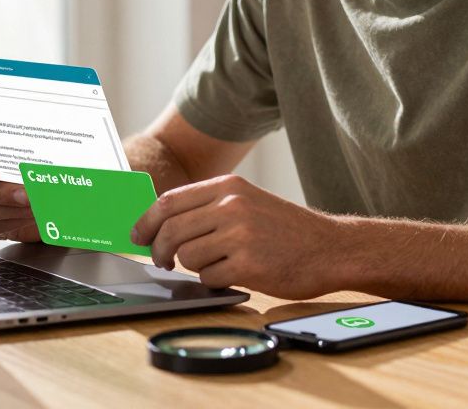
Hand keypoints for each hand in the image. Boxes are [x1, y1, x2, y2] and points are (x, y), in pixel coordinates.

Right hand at [0, 148, 38, 241]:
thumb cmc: (34, 166)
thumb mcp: (31, 154)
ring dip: (10, 209)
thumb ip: (29, 153)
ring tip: (34, 206)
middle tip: (26, 194)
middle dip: (0, 193)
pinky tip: (31, 216)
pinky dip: (13, 222)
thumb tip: (44, 154)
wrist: (44, 192)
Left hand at [130, 175, 343, 299]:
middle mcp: (231, 206)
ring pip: (187, 256)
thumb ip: (207, 207)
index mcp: (228, 187)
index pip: (168, 202)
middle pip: (170, 231)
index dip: (145, 222)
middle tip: (163, 260)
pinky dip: (214, 281)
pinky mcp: (248, 266)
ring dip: (194, 266)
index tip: (137, 236)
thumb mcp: (247, 201)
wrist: (330, 248)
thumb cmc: (285, 229)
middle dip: (159, 250)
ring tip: (218, 263)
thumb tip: (159, 223)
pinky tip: (235, 273)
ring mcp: (240, 236)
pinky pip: (208, 278)